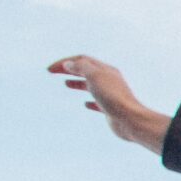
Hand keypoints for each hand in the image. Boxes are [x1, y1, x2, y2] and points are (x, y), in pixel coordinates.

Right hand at [48, 55, 169, 154]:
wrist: (130, 120)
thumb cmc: (113, 97)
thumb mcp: (94, 77)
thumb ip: (81, 67)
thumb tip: (69, 64)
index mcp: (106, 70)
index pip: (82, 60)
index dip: (64, 62)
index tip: (50, 70)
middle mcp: (109, 80)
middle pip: (86, 71)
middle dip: (69, 69)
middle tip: (52, 72)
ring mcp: (110, 95)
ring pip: (92, 86)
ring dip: (78, 83)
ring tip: (66, 84)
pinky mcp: (111, 110)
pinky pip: (99, 103)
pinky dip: (90, 101)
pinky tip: (85, 104)